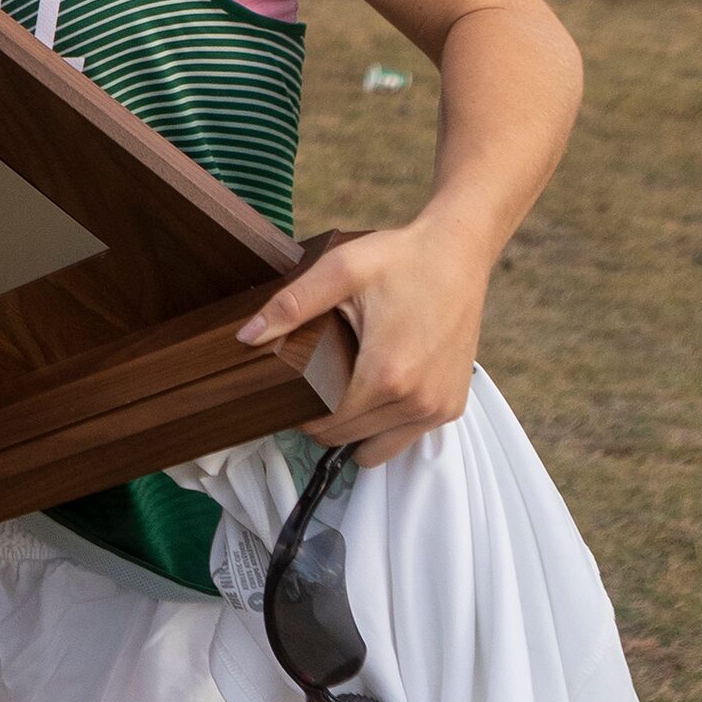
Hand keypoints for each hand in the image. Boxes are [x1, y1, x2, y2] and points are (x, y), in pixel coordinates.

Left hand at [238, 220, 489, 466]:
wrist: (457, 253)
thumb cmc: (400, 260)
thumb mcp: (339, 271)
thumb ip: (290, 306)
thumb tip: (245, 337)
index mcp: (386, 375)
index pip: (328, 425)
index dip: (301, 414)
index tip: (290, 392)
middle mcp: (417, 401)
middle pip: (348, 438)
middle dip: (323, 420)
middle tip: (312, 385)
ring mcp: (439, 408)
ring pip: (377, 448)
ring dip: (355, 428)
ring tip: (343, 389)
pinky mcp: (452, 406)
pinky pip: (405, 436)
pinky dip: (385, 424)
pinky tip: (374, 389)